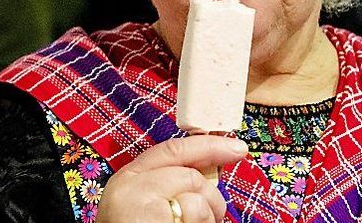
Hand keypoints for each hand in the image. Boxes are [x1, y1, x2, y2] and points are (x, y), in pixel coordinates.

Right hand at [96, 135, 247, 222]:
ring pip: (198, 198)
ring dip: (207, 219)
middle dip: (211, 198)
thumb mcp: (139, 205)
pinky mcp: (158, 220)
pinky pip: (196, 215)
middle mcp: (132, 188)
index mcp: (126, 179)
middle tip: (211, 218)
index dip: (209, 146)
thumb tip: (208, 171)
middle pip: (191, 176)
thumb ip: (165, 184)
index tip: (235, 148)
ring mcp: (144, 205)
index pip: (172, 150)